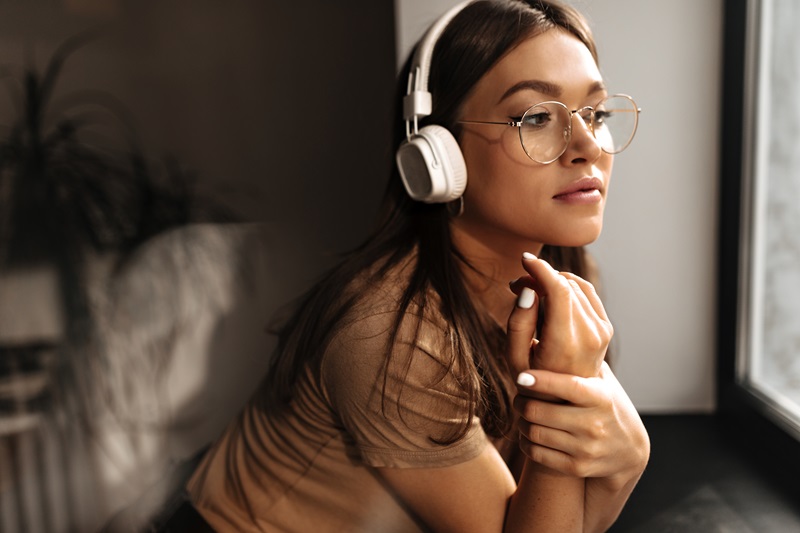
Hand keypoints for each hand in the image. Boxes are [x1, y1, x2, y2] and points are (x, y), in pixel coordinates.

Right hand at [508, 253, 611, 377]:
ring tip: (531, 292)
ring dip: (553, 281)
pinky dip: (568, 287)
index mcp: (566, 343)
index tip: (524, 259)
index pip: (559, 290)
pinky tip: (550, 296)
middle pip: (566, 285)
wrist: (568, 402)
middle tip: (517, 286)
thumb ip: (519, 322)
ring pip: (577, 285)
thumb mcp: (515, 357)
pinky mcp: (606, 328)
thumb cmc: (534, 379)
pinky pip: (587, 293)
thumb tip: (528, 289)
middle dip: (541, 276)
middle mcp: (589, 335)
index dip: (541, 269)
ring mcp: (602, 331)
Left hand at [513, 364, 649, 483]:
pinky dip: (526, 442)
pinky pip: (537, 453)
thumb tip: (554, 325)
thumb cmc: (606, 405)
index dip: (542, 381)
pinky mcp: (577, 467)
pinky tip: (528, 433)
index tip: (521, 376)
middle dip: (522, 402)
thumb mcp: (603, 382)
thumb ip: (582, 360)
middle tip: (519, 396)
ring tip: (523, 412)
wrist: (629, 451)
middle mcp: (595, 423)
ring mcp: (586, 448)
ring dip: (522, 422)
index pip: (568, 387)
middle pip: (539, 411)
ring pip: (534, 432)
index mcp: (601, 397)